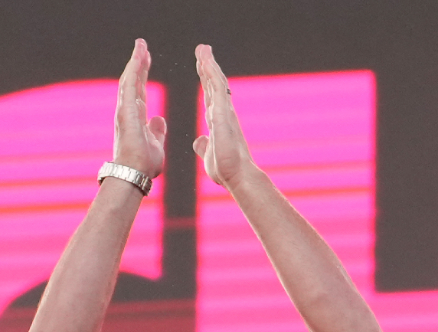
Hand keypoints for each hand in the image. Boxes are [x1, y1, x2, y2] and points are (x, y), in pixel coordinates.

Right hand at [111, 40, 167, 179]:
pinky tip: (137, 58)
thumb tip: (159, 119)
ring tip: (140, 46)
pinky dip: (133, 71)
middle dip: (138, 63)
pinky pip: (129, 86)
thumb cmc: (144, 164)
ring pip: (129, 79)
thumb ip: (156, 131)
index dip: (143, 74)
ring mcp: (124, 110)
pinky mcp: (125, 111)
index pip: (140, 90)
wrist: (135, 174)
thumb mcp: (155, 144)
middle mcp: (128, 110)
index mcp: (136, 117)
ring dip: (135, 62)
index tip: (147, 60)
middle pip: (133, 80)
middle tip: (142, 46)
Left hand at [193, 45, 256, 189]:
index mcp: (218, 121)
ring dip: (209, 64)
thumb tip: (199, 141)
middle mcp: (223, 113)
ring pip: (216, 82)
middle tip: (202, 50)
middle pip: (214, 84)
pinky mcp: (224, 113)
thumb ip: (205, 146)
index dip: (206, 81)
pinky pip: (218, 89)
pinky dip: (212, 74)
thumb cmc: (226, 171)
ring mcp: (225, 112)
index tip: (201, 67)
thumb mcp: (209, 156)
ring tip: (203, 49)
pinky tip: (206, 62)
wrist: (238, 177)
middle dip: (207, 66)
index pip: (210, 96)